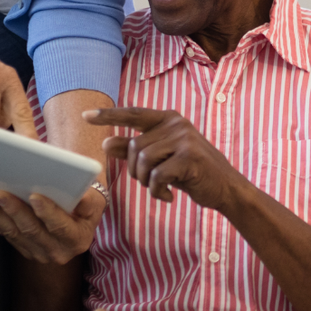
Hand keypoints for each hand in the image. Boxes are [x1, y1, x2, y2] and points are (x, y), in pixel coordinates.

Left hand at [0, 185, 105, 263]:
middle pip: (33, 231)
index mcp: (78, 240)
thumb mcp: (95, 200)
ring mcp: (41, 254)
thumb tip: (81, 199)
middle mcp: (60, 252)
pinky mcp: (27, 250)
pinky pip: (9, 235)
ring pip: (16, 234)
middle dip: (15, 211)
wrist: (79, 217)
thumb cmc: (86, 203)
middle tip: (0, 193)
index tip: (34, 197)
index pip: (61, 226)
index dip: (48, 212)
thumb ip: (89, 201)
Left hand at [84, 107, 247, 210]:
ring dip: (146, 182)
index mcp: (169, 119)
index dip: (109, 115)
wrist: (226, 188)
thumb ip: (135, 149)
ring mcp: (185, 139)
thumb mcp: (161, 159)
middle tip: (152, 183)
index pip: (134, 114)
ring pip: (144, 162)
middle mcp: (177, 124)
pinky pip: (156, 176)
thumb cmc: (191, 172)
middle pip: (135, 147)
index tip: (85, 116)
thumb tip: (106, 143)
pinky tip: (168, 196)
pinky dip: (156, 191)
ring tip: (160, 188)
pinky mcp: (189, 157)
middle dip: (136, 171)